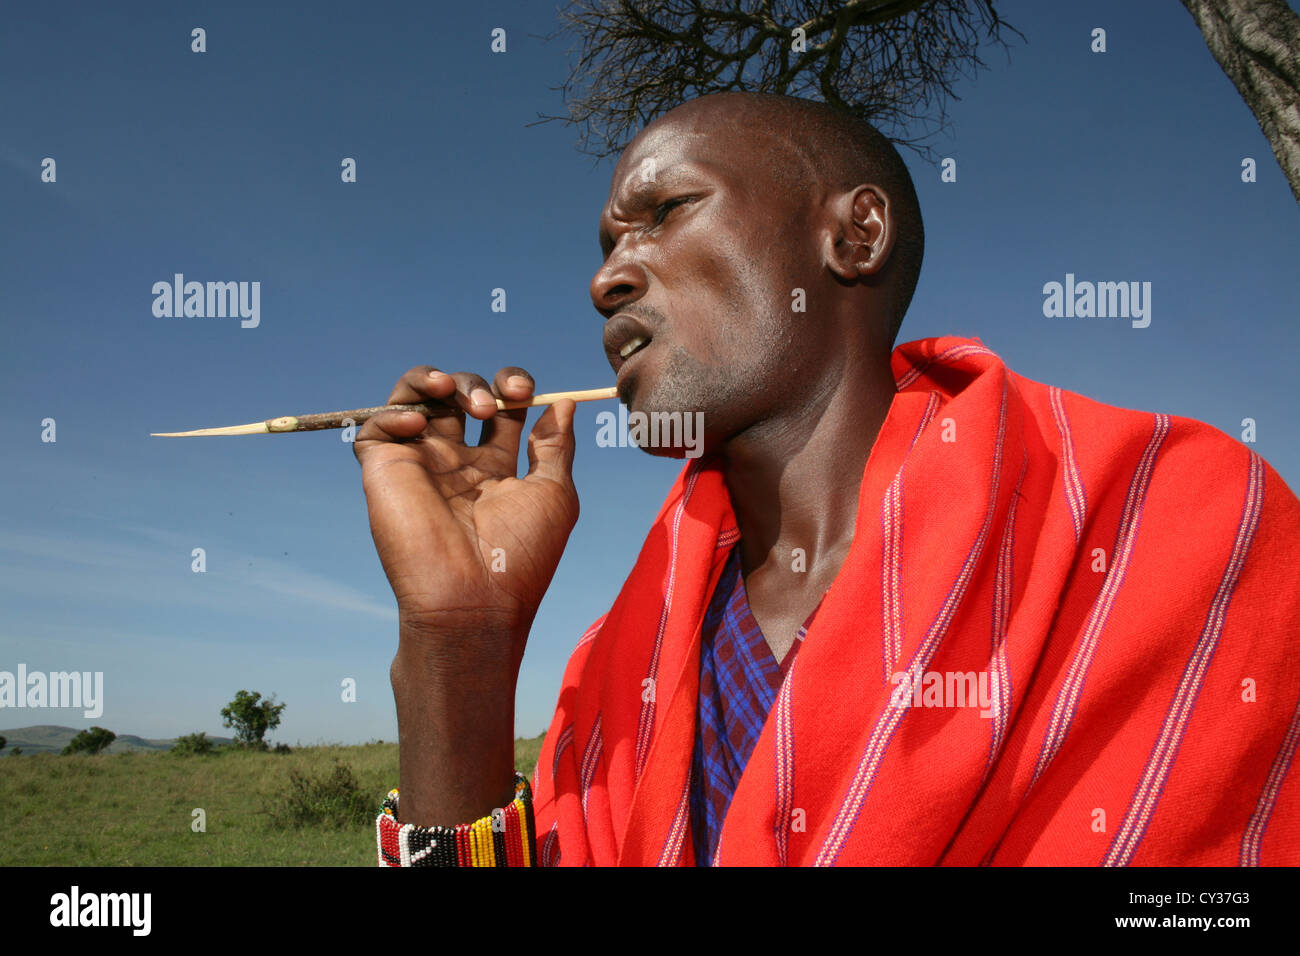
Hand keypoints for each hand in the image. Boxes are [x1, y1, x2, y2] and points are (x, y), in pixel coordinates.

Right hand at [353, 365, 578, 668]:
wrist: (473, 600)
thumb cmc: (520, 555)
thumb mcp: (553, 494)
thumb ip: (555, 446)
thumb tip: (566, 404)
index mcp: (497, 469)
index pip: (502, 409)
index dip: (513, 387)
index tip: (526, 393)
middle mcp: (457, 464)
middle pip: (459, 396)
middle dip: (477, 384)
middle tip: (489, 405)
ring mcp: (420, 465)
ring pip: (414, 398)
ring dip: (432, 380)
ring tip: (451, 394)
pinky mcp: (385, 471)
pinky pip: (375, 425)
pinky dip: (395, 411)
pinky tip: (419, 426)